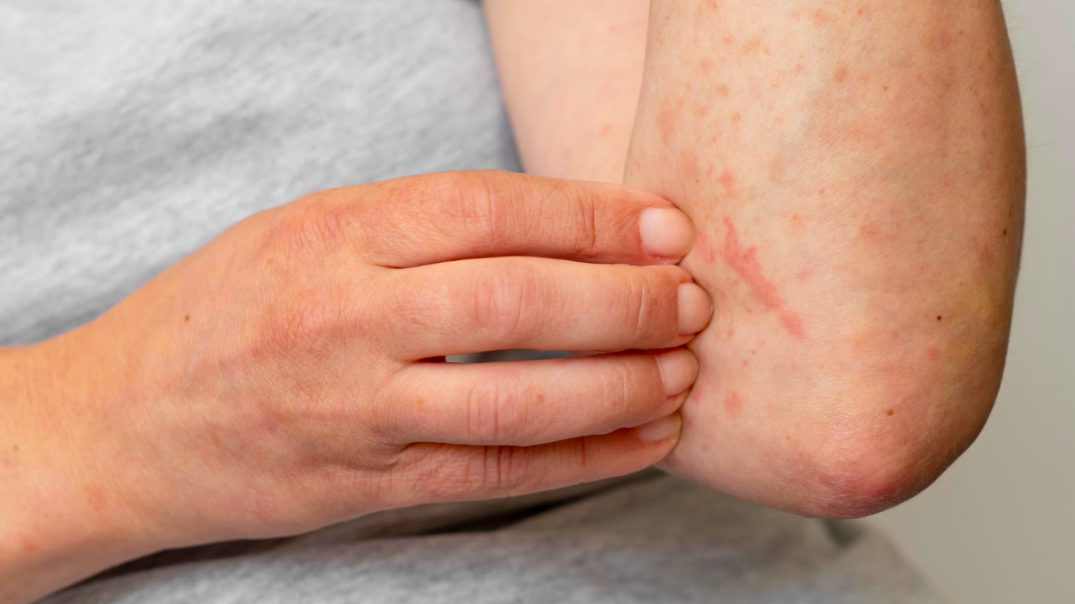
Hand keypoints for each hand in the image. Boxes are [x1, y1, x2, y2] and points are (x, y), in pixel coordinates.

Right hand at [18, 170, 710, 559]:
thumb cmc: (220, 311)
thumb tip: (558, 227)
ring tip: (683, 369)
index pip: (488, 210)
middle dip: (626, 300)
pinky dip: (583, 459)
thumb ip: (414, 225)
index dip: (590, 214)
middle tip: (693, 298)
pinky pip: (496, 474)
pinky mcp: (369, 484)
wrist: (120, 424)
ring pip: (517, 400)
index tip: (662, 222)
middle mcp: (348, 318)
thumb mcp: (303, 230)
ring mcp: (359, 410)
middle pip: (518, 302)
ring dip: (619, 384)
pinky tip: (642, 439)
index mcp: (333, 234)